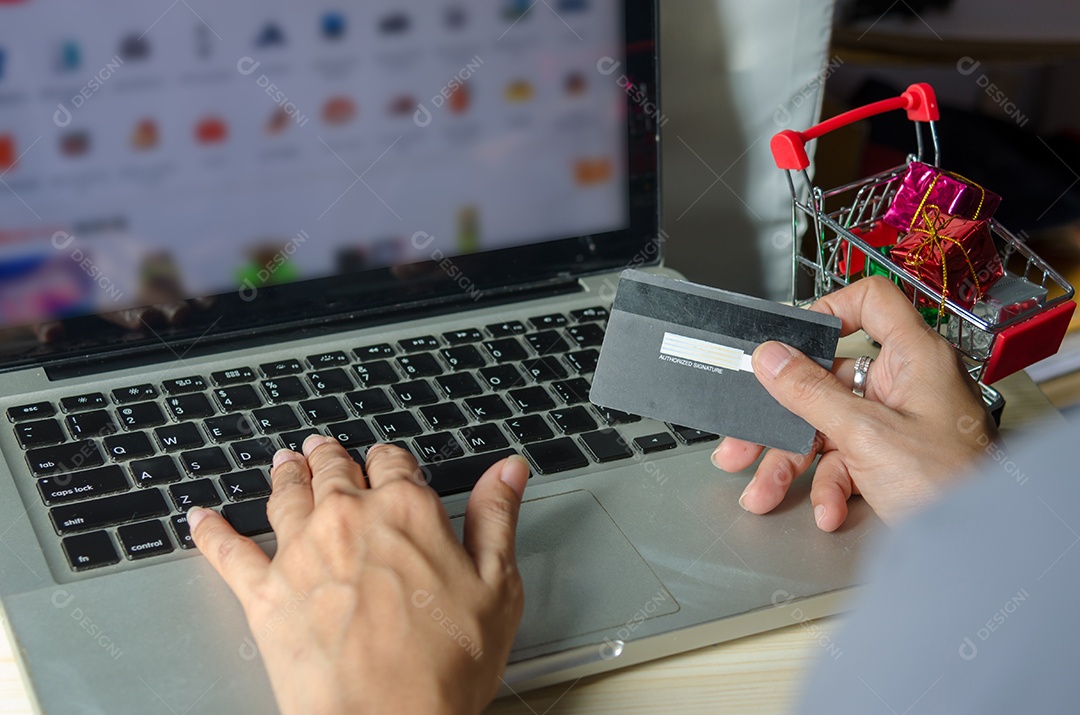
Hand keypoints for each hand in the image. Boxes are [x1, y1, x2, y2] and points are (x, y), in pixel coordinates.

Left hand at [189, 438, 528, 714]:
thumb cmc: (444, 665)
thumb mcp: (497, 586)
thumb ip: (496, 517)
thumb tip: (507, 470)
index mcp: (406, 510)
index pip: (393, 460)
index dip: (391, 458)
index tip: (390, 461)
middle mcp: (348, 518)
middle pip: (334, 469)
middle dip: (330, 455)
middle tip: (322, 448)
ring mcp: (300, 552)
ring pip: (286, 494)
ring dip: (285, 473)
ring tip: (284, 463)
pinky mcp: (263, 592)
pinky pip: (228, 550)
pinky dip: (212, 530)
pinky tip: (201, 518)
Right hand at [712, 276, 997, 529]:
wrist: (982, 552)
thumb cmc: (952, 485)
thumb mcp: (865, 435)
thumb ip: (811, 393)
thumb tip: (771, 357)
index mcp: (914, 359)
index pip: (872, 303)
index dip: (828, 312)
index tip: (789, 340)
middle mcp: (908, 386)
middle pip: (829, 381)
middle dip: (783, 419)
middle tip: (745, 439)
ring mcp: (900, 424)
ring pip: (829, 428)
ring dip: (793, 464)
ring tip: (765, 492)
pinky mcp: (894, 460)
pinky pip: (847, 463)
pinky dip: (830, 488)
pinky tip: (828, 511)